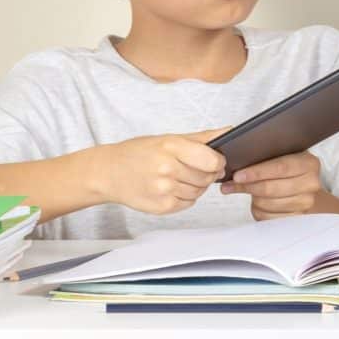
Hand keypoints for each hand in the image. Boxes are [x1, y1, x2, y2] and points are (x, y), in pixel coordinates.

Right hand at [95, 128, 228, 214]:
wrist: (108, 172)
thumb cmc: (139, 152)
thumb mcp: (168, 138)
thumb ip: (202, 137)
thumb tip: (230, 131)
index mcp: (171, 147)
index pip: (212, 160)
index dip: (218, 162)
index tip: (216, 160)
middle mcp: (167, 169)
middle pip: (207, 177)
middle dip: (208, 174)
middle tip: (194, 168)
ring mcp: (164, 190)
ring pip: (200, 192)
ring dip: (197, 185)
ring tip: (180, 176)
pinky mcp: (162, 207)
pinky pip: (188, 203)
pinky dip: (186, 196)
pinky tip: (172, 187)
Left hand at [220, 151, 321, 220]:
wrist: (305, 187)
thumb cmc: (290, 170)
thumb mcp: (283, 157)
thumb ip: (264, 159)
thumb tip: (236, 170)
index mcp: (309, 163)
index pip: (280, 167)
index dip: (256, 172)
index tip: (238, 175)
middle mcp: (311, 184)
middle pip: (271, 188)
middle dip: (248, 186)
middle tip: (233, 183)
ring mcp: (305, 203)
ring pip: (267, 204)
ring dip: (253, 198)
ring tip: (250, 190)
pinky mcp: (295, 218)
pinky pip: (267, 217)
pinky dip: (258, 210)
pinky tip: (257, 202)